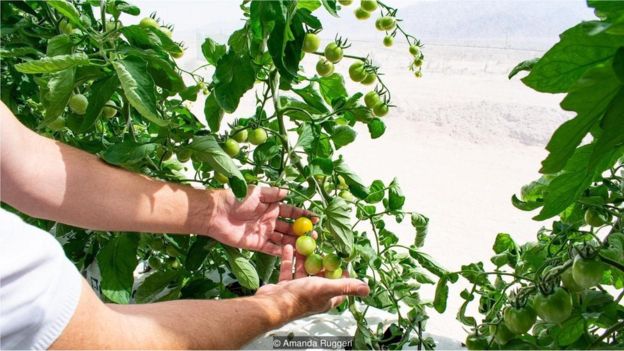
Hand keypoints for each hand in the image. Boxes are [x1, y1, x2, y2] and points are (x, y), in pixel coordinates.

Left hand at [202, 186, 317, 255]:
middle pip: (290, 228)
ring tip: (308, 246)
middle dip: (303, 232)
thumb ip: (273, 193)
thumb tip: (288, 191)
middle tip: (315, 236)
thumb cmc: (236, 199)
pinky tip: (292, 253)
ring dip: (295, 242)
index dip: (304, 215)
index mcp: (271, 207)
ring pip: (283, 239)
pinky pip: (272, 249)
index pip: (292, 212)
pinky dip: (282, 251)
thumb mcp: (257, 192)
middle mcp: (270, 220)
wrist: (217, 213)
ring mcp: (264, 233)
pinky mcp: (257, 244)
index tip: (316, 218)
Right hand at [256, 245, 369, 317]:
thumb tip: (367, 289)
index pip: (339, 286)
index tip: (343, 260)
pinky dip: (289, 258)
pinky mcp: (284, 286)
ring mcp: (297, 290)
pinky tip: (289, 247)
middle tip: (322, 246)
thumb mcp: (327, 288)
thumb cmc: (300, 298)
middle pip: (320, 275)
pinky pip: (288, 269)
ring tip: (306, 243)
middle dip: (321, 260)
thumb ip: (346, 287)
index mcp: (325, 298)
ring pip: (303, 270)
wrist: (272, 304)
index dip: (343, 274)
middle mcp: (312, 295)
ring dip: (304, 256)